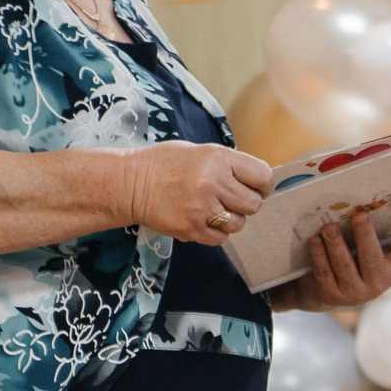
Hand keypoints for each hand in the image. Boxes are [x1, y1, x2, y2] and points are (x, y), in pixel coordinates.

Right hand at [122, 140, 272, 244]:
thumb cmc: (165, 165)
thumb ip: (229, 165)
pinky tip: (199, 218)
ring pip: (238, 224)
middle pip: (254, 204)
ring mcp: (202, 207)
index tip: (254, 187)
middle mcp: (213, 182)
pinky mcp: (191, 228)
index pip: (263, 176)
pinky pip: (221, 238)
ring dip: (228, 219)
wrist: (127, 183)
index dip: (261, 184)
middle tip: (228, 199)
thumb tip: (259, 181)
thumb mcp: (199, 152)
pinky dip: (214, 232)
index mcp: (218, 158)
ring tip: (209, 207)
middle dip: (244, 203)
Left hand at [270, 202, 390, 312]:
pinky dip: (318, 254)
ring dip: (335, 244)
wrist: (322, 295)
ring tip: (328, 227)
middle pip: (372, 257)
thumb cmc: (355, 265)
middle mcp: (377, 282)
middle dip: (365, 235)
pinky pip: (324, 271)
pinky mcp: (330, 294)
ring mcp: (354, 291)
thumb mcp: (378, 256)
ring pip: (344, 265)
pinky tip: (314, 240)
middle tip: (359, 215)